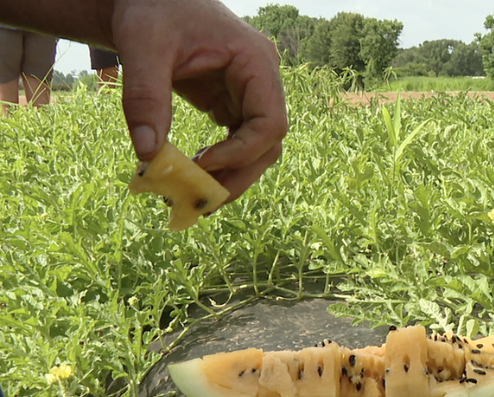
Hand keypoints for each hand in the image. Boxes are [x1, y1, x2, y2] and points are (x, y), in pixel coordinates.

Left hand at [112, 0, 286, 203]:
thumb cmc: (152, 10)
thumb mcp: (143, 47)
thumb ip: (145, 97)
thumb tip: (146, 154)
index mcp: (256, 61)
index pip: (270, 123)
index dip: (242, 152)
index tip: (203, 165)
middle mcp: (263, 81)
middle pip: (269, 143)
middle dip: (239, 175)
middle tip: (204, 202)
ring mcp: (251, 94)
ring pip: (258, 149)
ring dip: (232, 175)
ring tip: (195, 194)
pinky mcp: (234, 104)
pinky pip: (238, 142)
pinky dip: (220, 163)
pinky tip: (193, 172)